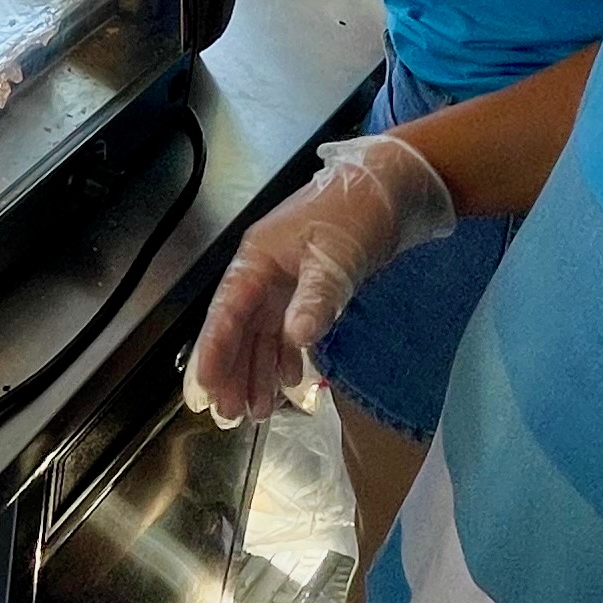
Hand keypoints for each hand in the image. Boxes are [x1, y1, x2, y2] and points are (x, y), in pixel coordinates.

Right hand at [184, 134, 453, 425]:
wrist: (395, 187)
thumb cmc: (357, 210)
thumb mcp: (334, 256)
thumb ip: (314, 299)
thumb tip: (295, 340)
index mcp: (258, 258)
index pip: (227, 311)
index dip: (215, 350)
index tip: (207, 387)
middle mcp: (264, 272)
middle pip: (239, 329)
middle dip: (233, 371)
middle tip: (231, 415)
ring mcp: (286, 280)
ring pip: (262, 334)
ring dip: (258, 370)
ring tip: (257, 411)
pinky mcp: (309, 287)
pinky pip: (287, 329)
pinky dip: (286, 355)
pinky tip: (288, 381)